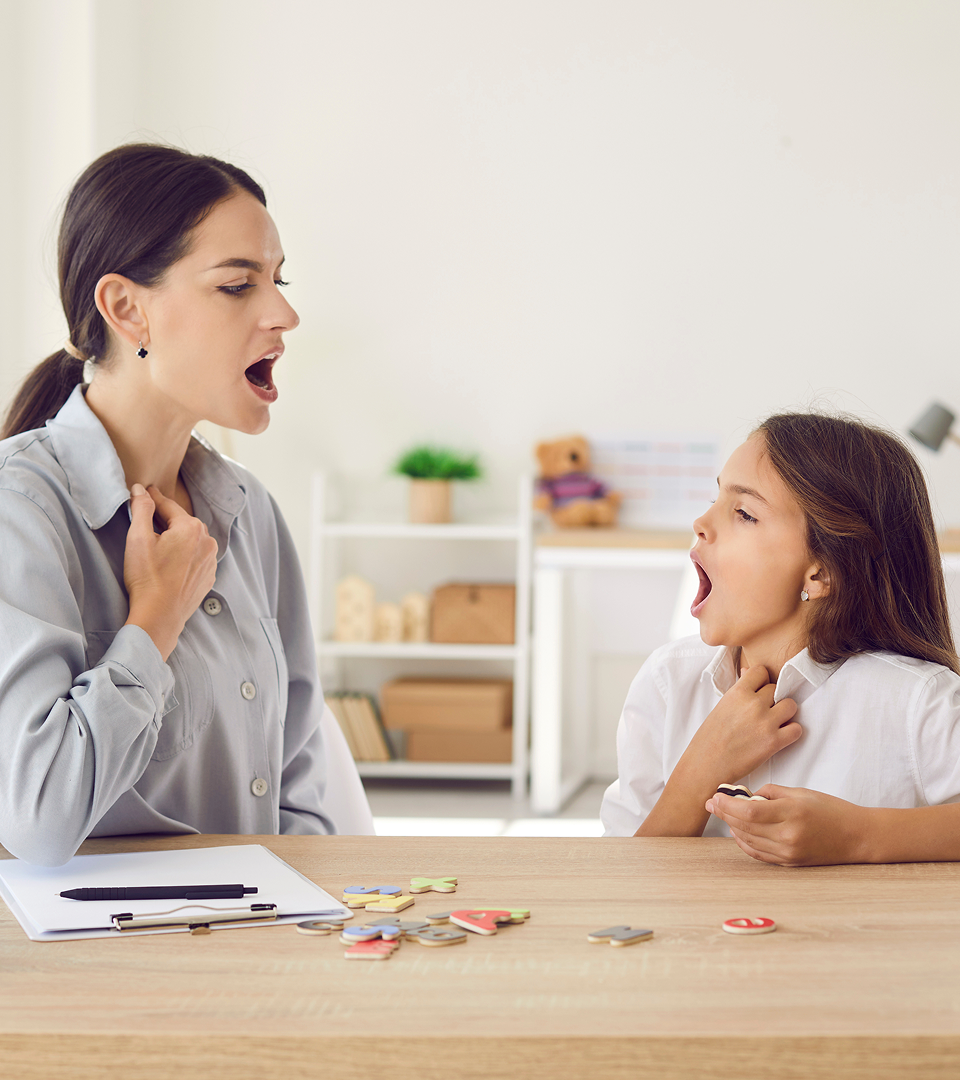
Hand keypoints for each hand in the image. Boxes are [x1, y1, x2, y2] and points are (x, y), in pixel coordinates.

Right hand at [123, 483, 218, 659]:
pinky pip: (196, 557)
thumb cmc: (147, 577)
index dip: (153, 499)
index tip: (145, 490)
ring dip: (177, 538)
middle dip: (166, 519)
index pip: (168, 507)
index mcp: (191, 528)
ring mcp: (211, 561)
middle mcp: (207, 542)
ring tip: (160, 541)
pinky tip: (171, 561)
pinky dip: (185, 554)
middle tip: (149, 516)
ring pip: (191, 540)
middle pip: (182, 522)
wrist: (160, 615)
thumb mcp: (138, 538)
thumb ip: (141, 509)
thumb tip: (140, 490)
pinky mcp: (208, 577)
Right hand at [680, 664, 801, 790]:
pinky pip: (796, 729)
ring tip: (775, 722)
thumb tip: (748, 672)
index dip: (762, 682)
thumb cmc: (710, 737)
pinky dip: (791, 732)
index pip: (761, 672)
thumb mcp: (721, 706)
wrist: (707, 764)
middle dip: (772, 699)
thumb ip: (739, 690)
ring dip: (785, 713)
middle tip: (764, 711)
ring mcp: (766, 722)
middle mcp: (754, 704)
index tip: (759, 691)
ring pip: (791, 705)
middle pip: (776, 689)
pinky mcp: (774, 741)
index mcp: (738, 692)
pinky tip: (780, 736)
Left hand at [705, 785, 868, 865]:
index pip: (749, 812)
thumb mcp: (801, 793)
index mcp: (791, 813)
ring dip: (732, 827)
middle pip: (745, 827)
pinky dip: (744, 842)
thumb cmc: (831, 810)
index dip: (728, 805)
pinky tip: (738, 831)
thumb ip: (771, 793)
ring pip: (748, 841)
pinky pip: (758, 854)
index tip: (716, 796)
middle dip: (724, 814)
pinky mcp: (789, 862)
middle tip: (712, 803)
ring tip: (724, 814)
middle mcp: (788, 835)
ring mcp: (788, 852)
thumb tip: (747, 796)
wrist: (856, 836)